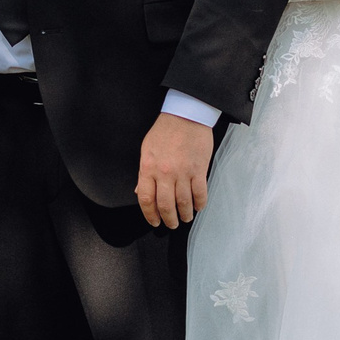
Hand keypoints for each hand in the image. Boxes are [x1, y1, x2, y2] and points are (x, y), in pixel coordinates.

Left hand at [135, 112, 214, 229]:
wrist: (186, 115)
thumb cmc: (165, 130)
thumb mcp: (147, 150)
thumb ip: (144, 173)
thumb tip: (140, 191)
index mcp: (148, 168)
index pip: (146, 199)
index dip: (149, 215)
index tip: (154, 222)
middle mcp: (165, 173)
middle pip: (165, 205)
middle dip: (169, 219)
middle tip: (171, 224)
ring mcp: (183, 172)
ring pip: (183, 202)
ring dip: (185, 214)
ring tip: (186, 217)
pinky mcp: (199, 169)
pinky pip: (199, 193)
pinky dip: (199, 204)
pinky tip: (198, 207)